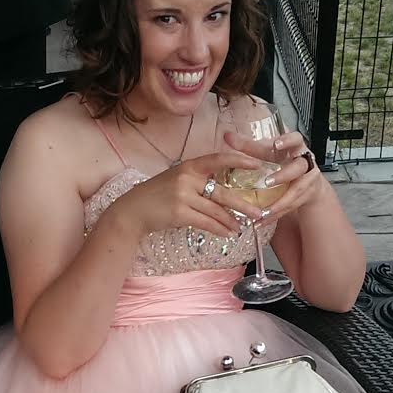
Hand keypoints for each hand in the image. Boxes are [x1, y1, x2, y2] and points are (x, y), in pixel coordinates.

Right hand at [111, 151, 264, 238]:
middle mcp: (187, 178)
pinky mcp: (180, 213)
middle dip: (243, 204)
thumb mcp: (177, 179)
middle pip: (222, 192)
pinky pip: (206, 222)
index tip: (257, 164)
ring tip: (242, 227)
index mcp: (189, 166)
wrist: (133, 210)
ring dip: (231, 221)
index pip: (218, 159)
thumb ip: (198, 180)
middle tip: (258, 212)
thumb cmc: (157, 195)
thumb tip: (223, 189)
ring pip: (216, 210)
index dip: (239, 160)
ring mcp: (183, 195)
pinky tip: (228, 233)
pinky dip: (219, 229)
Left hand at [221, 130, 325, 225]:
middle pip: (298, 167)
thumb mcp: (268, 153)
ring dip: (280, 201)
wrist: (307, 181)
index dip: (287, 141)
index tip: (276, 144)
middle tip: (268, 182)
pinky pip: (290, 207)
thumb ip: (248, 145)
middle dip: (284, 175)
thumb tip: (227, 136)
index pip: (296, 139)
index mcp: (295, 148)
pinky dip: (275, 214)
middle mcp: (304, 163)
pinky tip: (261, 221)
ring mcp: (308, 180)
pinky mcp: (306, 196)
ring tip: (264, 211)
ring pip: (296, 191)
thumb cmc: (282, 162)